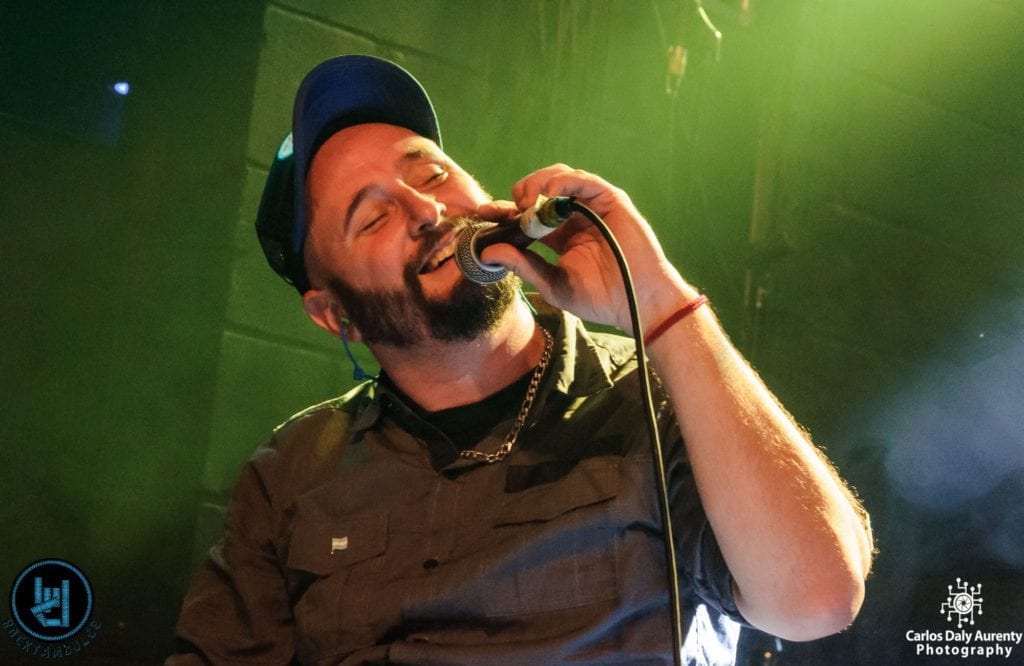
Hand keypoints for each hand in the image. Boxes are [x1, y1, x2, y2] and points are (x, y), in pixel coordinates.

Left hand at [476, 165, 695, 331]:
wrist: (638, 302)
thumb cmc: (600, 297)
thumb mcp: (553, 284)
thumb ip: (524, 265)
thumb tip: (488, 252)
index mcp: (558, 235)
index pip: (526, 214)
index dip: (504, 210)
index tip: (485, 214)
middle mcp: (573, 216)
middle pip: (539, 189)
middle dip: (519, 194)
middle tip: (507, 210)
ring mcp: (592, 206)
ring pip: (559, 177)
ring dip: (538, 183)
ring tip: (527, 202)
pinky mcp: (610, 200)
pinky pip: (583, 180)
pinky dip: (563, 181)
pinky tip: (550, 194)